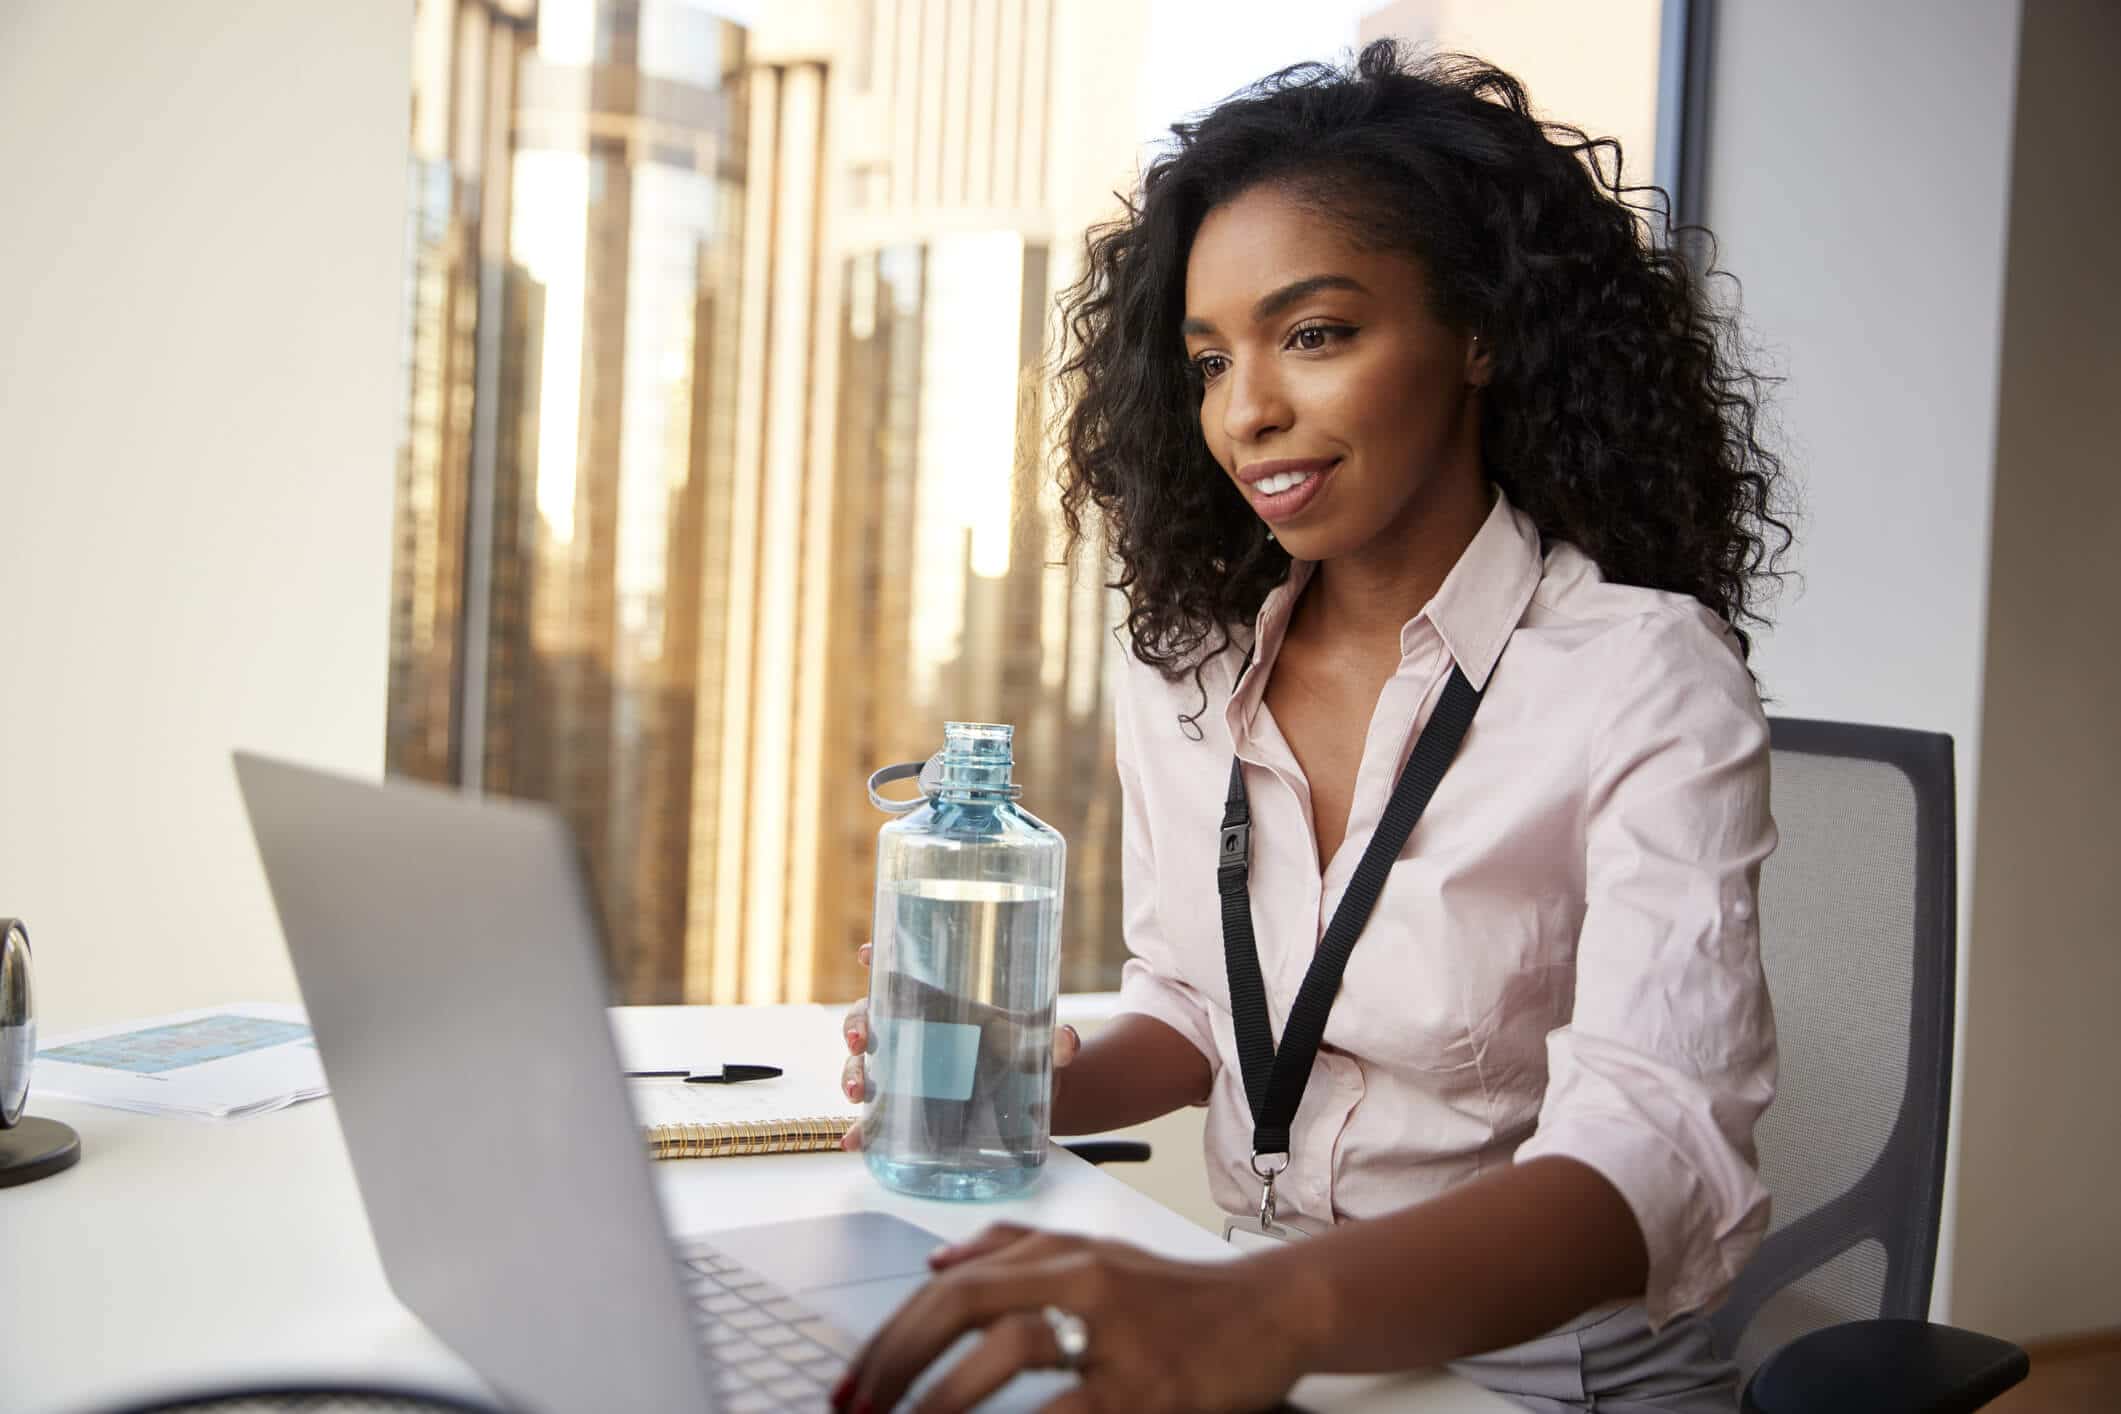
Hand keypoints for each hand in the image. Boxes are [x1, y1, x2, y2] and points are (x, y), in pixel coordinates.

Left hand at [829, 1223, 1310, 1413]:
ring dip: (944, 1395)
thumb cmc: (1173, 1295)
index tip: (854, 1381)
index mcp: (1062, 1255)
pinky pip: (1069, 1410)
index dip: (894, 1332)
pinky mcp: (1149, 1390)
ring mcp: (1118, 1336)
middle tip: (856, 1409)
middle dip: (898, 1360)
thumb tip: (933, 1266)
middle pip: (968, 1304)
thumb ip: (1014, 1251)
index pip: (954, 1284)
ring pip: (1012, 1349)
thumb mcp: (1095, 1254)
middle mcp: (1084, 1283)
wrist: (1271, 1313)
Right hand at [838, 944, 1081, 1149]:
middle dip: (854, 1023)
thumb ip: (1053, 1043)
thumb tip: (1067, 1042)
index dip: (878, 959)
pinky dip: (859, 1130)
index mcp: (936, 1004)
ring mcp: (902, 1072)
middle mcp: (910, 1033)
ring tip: (858, 1094)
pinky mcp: (904, 1110)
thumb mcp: (1036, 1045)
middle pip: (866, 1015)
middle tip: (861, 1038)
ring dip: (850, 1075)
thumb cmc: (1021, 1057)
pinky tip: (854, 1142)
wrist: (1026, 1103)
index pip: (899, 973)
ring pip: (860, 1064)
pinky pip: (873, 1117)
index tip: (867, 953)